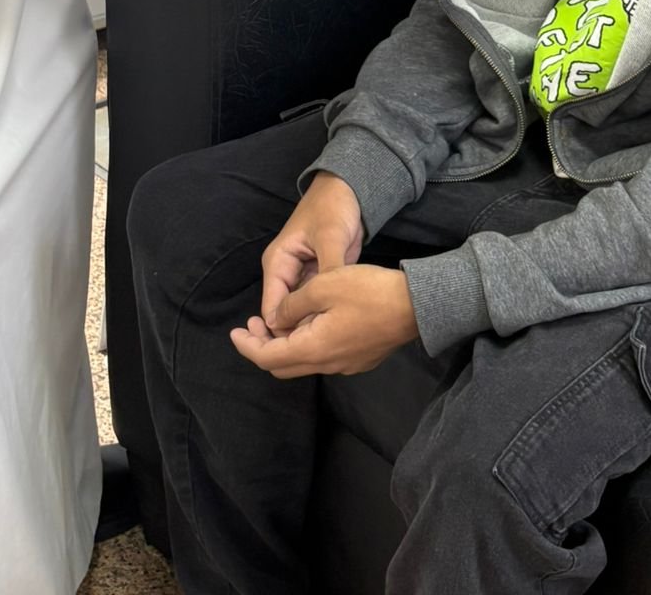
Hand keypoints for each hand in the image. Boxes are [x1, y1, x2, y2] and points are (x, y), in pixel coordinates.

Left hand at [232, 265, 417, 377]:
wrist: (416, 306)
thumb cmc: (368, 291)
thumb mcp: (324, 286)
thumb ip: (293, 304)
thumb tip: (277, 319)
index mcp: (314, 348)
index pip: (268, 358)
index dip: (247, 345)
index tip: (235, 330)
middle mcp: (327, 364)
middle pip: (283, 366)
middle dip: (263, 346)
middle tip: (253, 323)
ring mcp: (346, 364)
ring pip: (304, 361)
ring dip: (285, 343)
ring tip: (281, 318)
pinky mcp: (359, 358)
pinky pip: (323, 356)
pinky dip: (306, 342)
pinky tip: (311, 321)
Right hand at [259, 173, 363, 333]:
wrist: (349, 189)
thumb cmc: (334, 207)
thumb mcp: (331, 237)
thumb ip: (326, 270)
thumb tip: (320, 306)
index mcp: (277, 263)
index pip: (272, 309)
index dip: (285, 331)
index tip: (307, 348)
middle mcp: (284, 274)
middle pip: (284, 315)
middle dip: (300, 331)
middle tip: (324, 351)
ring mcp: (301, 277)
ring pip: (300, 312)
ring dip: (312, 325)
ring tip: (333, 343)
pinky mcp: (317, 278)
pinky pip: (315, 304)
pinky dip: (323, 315)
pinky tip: (338, 329)